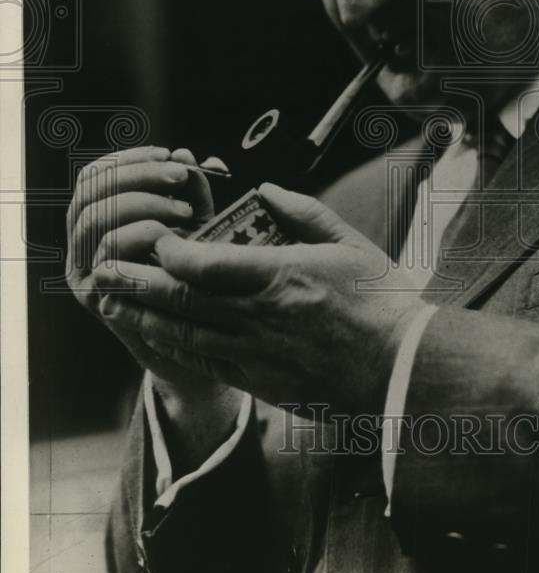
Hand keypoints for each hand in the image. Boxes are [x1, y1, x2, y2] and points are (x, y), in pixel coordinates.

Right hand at [66, 144, 228, 397]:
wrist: (198, 338)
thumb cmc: (198, 273)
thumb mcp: (199, 225)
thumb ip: (194, 192)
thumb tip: (193, 157)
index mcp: (99, 218)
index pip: (94, 175)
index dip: (129, 158)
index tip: (169, 153)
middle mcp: (82, 242)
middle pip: (92, 191)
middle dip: (141, 176)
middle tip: (182, 177)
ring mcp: (83, 269)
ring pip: (94, 218)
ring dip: (143, 204)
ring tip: (187, 211)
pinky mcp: (94, 295)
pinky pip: (106, 253)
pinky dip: (140, 235)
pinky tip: (173, 238)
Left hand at [94, 183, 428, 415]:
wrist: (400, 369)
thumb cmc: (381, 302)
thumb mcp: (349, 244)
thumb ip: (304, 212)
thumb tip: (265, 189)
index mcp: (281, 277)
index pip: (205, 265)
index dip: (171, 251)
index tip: (160, 239)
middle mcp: (259, 317)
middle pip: (182, 300)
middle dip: (137, 283)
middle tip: (105, 269)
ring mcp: (257, 354)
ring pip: (185, 335)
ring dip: (145, 316)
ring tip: (116, 301)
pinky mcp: (261, 382)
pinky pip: (206, 362)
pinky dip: (175, 346)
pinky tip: (160, 334)